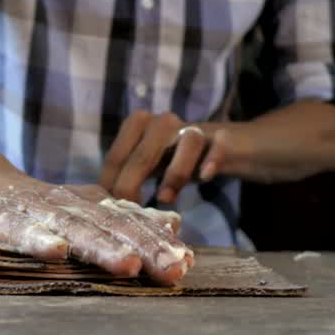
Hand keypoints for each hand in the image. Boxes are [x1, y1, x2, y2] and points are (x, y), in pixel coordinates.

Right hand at [0, 157, 190, 284]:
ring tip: (127, 264)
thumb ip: (124, 217)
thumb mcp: (82, 208)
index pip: (129, 223)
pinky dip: (38, 241)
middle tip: (172, 269)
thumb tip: (173, 224)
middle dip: (143, 248)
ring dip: (101, 247)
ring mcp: (33, 212)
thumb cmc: (32, 205)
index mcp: (88, 205)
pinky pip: (20, 232)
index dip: (157, 241)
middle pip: (110, 227)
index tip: (187, 260)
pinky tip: (55, 252)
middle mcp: (66, 206)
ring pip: (72, 229)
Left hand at [99, 112, 228, 204]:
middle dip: (131, 185)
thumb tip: (108, 208)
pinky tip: (206, 176)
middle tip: (130, 213)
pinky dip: (212, 160)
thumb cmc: (178, 158)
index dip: (110, 185)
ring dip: (174, 173)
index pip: (117, 157)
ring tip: (165, 198)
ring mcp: (196, 129)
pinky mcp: (224, 138)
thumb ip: (131, 177)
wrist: (226, 144)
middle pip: (144, 154)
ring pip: (184, 144)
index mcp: (139, 125)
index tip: (108, 212)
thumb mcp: (150, 164)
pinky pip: (218, 147)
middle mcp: (164, 122)